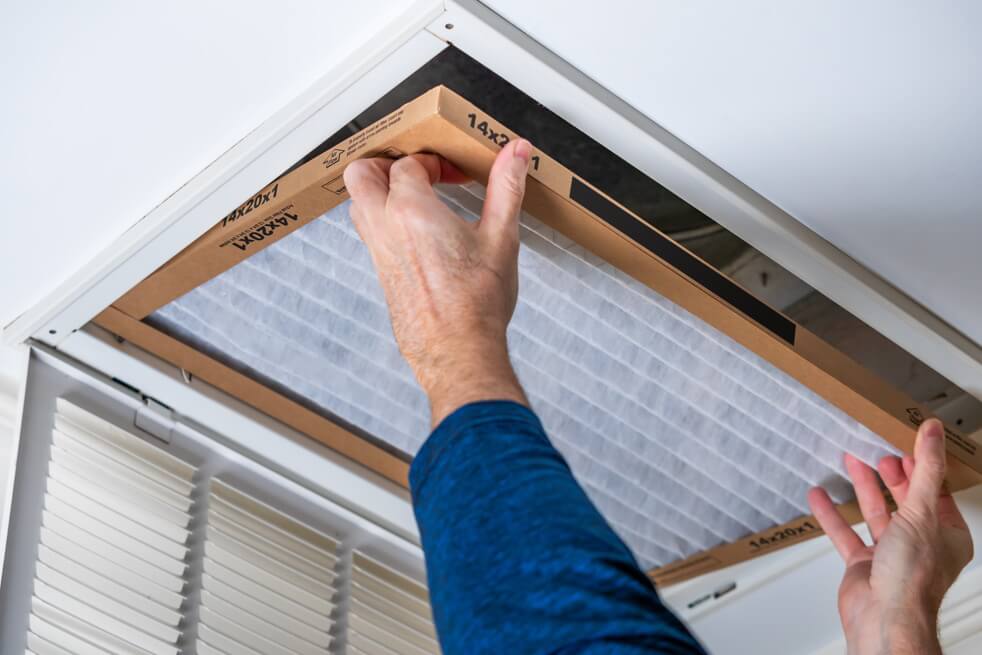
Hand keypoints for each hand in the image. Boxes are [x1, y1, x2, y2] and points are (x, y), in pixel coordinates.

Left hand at [343, 139, 532, 425]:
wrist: (459, 352)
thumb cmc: (476, 304)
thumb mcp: (501, 237)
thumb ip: (506, 187)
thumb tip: (516, 153)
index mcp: (411, 210)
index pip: (408, 164)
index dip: (433, 161)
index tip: (455, 173)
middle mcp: (385, 228)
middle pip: (361, 175)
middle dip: (385, 164)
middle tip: (417, 171)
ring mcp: (378, 254)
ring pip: (359, 206)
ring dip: (380, 193)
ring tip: (416, 198)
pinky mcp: (382, 275)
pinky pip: (371, 235)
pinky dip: (385, 221)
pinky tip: (418, 234)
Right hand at [808, 419, 973, 653]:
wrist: (884, 618)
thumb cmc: (912, 578)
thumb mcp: (922, 512)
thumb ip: (925, 470)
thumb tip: (933, 433)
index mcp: (946, 535)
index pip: (936, 491)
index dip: (922, 466)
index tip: (907, 442)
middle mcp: (920, 544)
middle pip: (904, 500)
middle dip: (890, 474)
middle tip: (877, 450)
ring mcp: (890, 554)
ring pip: (875, 513)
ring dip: (862, 487)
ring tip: (850, 460)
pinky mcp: (863, 564)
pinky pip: (845, 533)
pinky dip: (831, 514)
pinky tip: (819, 496)